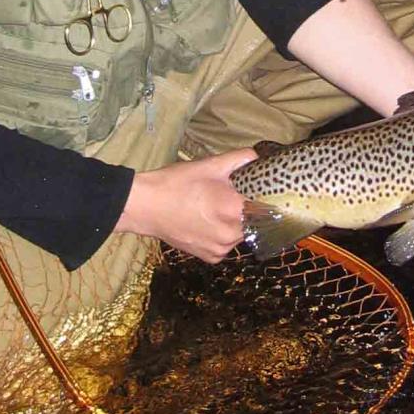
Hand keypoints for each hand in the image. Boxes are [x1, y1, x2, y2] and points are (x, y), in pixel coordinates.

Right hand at [116, 148, 257, 261]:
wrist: (145, 206)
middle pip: (256, 221)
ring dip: (237, 221)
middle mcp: (231, 235)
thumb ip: (240, 158)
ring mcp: (220, 249)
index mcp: (234, 210)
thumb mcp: (210, 165)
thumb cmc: (176, 183)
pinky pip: (227, 245)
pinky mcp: (210, 257)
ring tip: (218, 207)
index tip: (263, 189)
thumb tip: (259, 156)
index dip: (267, 197)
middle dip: (250, 208)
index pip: (268, 206)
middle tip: (235, 194)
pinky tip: (210, 221)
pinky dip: (223, 234)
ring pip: (242, 233)